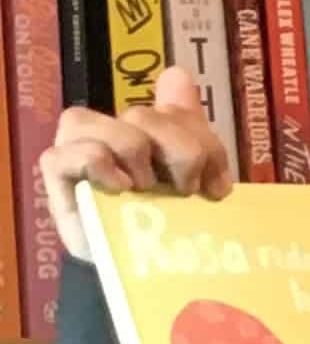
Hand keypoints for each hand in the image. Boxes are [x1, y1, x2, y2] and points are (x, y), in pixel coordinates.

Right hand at [38, 66, 234, 257]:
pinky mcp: (58, 170)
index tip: (217, 182)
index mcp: (151, 122)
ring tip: (147, 191)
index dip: (200, 130)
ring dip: (143, 162)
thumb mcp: (196, 185)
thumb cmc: (166, 225)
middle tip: (189, 192)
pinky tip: (122, 189)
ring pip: (117, 130)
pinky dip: (103, 167)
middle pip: (149, 116)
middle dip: (184, 156)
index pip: (176, 89)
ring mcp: (80, 144)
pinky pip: (77, 152)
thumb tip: (176, 75)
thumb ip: (197, 137)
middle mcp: (115, 125)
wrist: (138, 269)